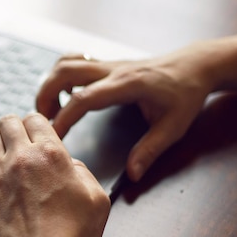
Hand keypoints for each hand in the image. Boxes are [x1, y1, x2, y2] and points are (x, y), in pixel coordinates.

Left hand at [0, 113, 109, 236]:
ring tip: (0, 151)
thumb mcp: (97, 199)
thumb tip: (70, 166)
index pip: (36, 119)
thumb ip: (83, 173)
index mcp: (51, 154)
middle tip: (17, 138)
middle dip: (14, 127)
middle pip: (8, 121)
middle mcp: (22, 158)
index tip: (36, 132)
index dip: (36, 124)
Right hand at [36, 45, 217, 181]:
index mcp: (127, 85)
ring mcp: (108, 64)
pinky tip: (65, 95)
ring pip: (66, 63)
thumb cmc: (186, 94)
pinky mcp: (107, 65)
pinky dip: (61, 76)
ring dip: (50, 84)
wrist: (195, 66)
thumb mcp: (174, 127)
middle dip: (45, 94)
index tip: (53, 136)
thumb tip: (132, 174)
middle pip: (65, 71)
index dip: (64, 117)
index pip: (85, 98)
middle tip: (42, 121)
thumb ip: (150, 150)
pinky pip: (74, 62)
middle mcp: (113, 70)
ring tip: (49, 109)